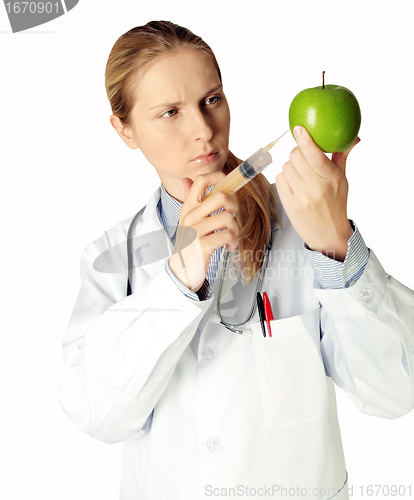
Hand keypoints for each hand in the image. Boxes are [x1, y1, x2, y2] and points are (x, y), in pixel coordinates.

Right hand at [169, 171, 238, 291]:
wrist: (180, 272)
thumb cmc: (189, 244)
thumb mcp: (187, 220)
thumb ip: (189, 200)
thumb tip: (187, 180)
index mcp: (188, 207)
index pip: (201, 180)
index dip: (218, 176)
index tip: (227, 184)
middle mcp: (190, 216)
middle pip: (221, 196)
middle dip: (233, 206)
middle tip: (231, 217)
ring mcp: (196, 230)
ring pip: (228, 218)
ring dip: (235, 229)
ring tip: (230, 236)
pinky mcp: (203, 245)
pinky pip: (228, 235)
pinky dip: (233, 242)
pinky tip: (229, 246)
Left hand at [276, 126, 359, 261]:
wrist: (328, 234)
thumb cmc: (335, 204)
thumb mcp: (342, 180)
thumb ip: (342, 157)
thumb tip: (353, 138)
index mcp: (332, 178)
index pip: (315, 155)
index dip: (305, 140)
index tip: (299, 129)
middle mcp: (317, 187)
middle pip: (295, 156)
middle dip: (297, 154)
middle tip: (303, 160)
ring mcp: (302, 197)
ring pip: (286, 167)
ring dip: (291, 168)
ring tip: (300, 177)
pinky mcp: (290, 204)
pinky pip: (280, 179)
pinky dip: (285, 179)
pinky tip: (293, 185)